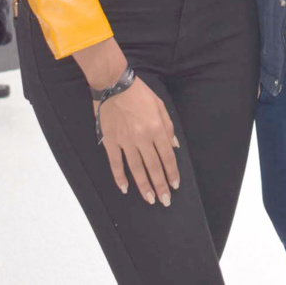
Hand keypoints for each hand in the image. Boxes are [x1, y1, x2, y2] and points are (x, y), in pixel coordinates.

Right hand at [95, 76, 179, 205]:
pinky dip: (120, 177)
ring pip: (136, 169)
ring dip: (144, 186)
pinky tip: (125, 188)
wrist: (114, 84)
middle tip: (165, 201)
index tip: (175, 186)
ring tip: (149, 199)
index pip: (167, 156)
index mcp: (156, 128)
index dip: (172, 172)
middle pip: (153, 167)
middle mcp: (142, 138)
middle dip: (160, 186)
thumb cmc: (139, 93)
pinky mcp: (110, 141)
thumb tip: (174, 146)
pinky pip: (116, 163)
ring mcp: (125, 141)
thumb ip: (168, 126)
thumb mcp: (160, 105)